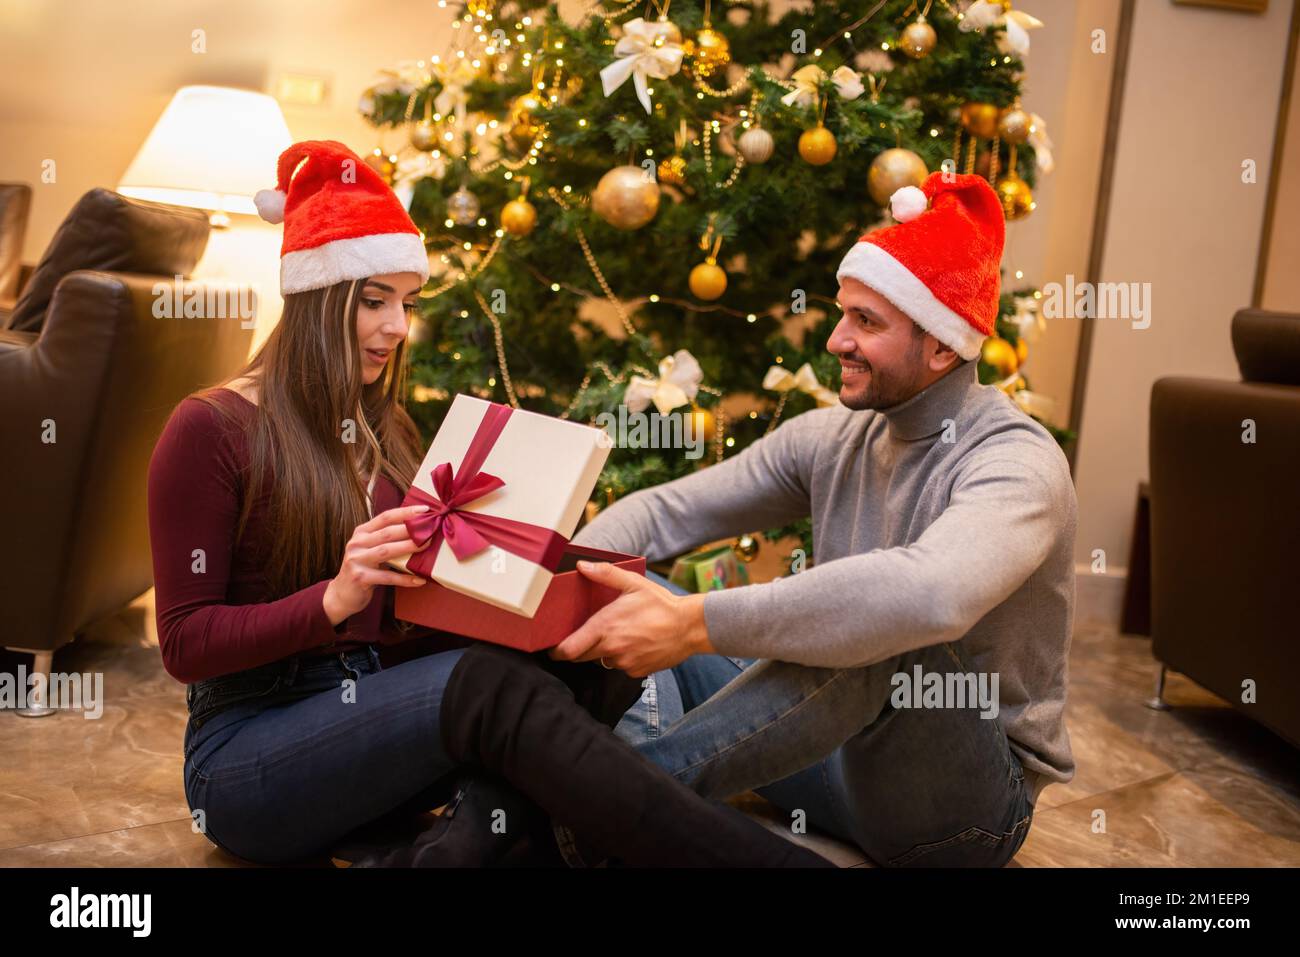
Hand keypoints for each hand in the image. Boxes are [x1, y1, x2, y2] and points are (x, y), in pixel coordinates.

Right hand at [322, 504, 429, 624]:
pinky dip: (405, 578)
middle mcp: (357, 543)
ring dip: (408, 548)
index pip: (385, 517)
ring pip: (386, 551)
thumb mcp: (370, 549)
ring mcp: (356, 560)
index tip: (424, 510)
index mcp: (361, 532)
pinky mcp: (360, 577)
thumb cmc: (364, 569)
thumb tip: (419, 533)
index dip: (405, 512)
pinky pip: (387, 577)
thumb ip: (387, 540)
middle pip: (387, 532)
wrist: (342, 594)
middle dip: (410, 530)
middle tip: (430, 531)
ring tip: (426, 547)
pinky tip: (419, 580)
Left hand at [549, 560, 712, 676]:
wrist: (690, 627)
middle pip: (580, 657)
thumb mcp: (633, 583)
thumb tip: (581, 566)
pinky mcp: (636, 672)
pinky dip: (622, 657)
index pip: (569, 650)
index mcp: (605, 627)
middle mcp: (611, 648)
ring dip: (603, 651)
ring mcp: (624, 663)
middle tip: (585, 635)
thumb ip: (605, 574)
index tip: (553, 647)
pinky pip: (620, 666)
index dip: (557, 651)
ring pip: (602, 660)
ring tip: (618, 634)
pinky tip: (634, 643)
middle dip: (578, 648)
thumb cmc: (661, 604)